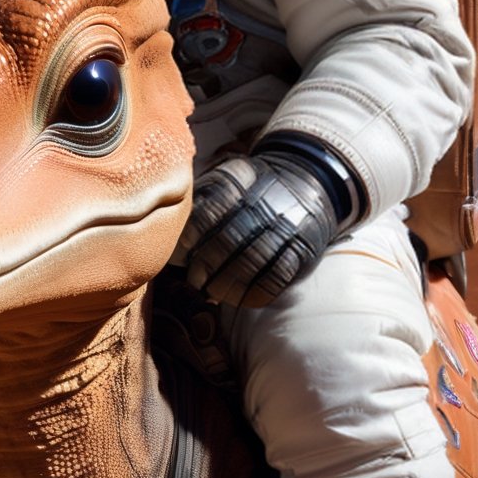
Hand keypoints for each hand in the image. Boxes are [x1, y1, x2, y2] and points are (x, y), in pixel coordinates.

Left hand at [172, 139, 362, 308]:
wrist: (306, 183)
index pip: (210, 208)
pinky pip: (276, 277)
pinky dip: (254, 293)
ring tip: (212, 293)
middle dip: (206, 265)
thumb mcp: (229, 178)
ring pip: (251, 261)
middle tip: (193, 280)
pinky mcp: (302, 249)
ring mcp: (285, 226)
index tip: (180, 253)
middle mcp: (264, 201)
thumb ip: (202, 201)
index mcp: (240, 179)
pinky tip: (239, 300)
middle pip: (229, 239)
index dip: (192, 234)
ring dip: (227, 284)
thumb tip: (172, 242)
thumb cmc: (253, 189)